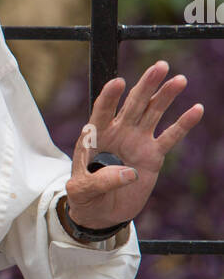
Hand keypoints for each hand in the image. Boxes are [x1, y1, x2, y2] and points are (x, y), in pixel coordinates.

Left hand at [65, 60, 203, 230]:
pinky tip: (196, 109)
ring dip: (165, 96)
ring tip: (179, 80)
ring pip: (153, 113)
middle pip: (133, 103)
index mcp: (95, 135)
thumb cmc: (85, 197)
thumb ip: (99, 181)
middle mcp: (118, 132)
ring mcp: (137, 141)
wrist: (101, 212)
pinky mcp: (153, 155)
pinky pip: (170, 137)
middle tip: (160, 67)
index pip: (102, 111)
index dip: (109, 97)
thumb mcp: (82, 191)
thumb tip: (128, 173)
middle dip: (146, 85)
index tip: (118, 83)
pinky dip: (183, 124)